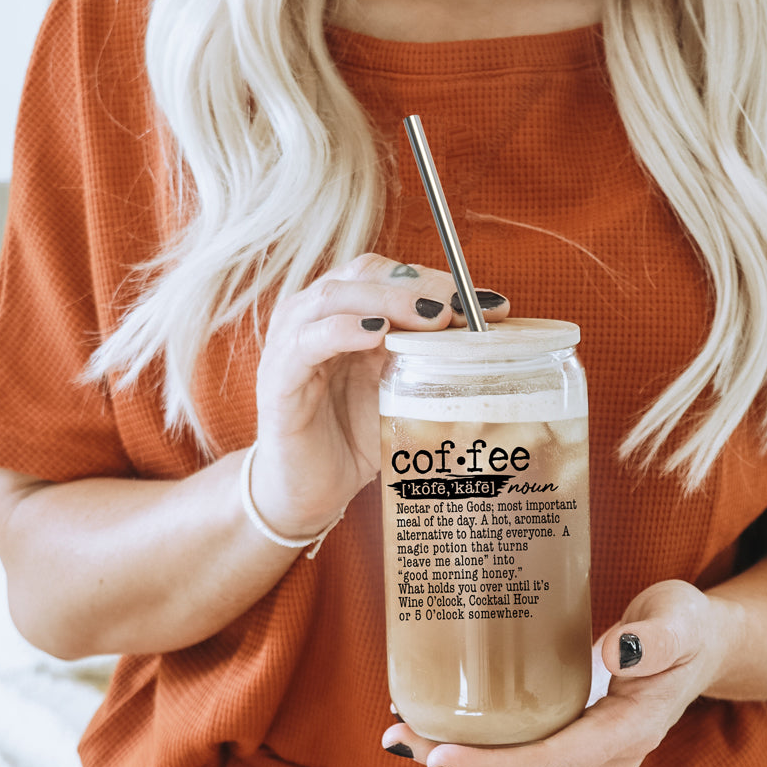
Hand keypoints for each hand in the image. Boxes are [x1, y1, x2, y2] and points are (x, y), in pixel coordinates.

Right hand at [249, 253, 509, 539]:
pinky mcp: (277, 379)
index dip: (439, 280)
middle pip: (365, 274)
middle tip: (463, 308)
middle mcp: (314, 316)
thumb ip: (430, 359)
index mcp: (346, 311)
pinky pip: (308, 341)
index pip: (391, 274)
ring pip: (335, 297)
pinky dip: (344, 330)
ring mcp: (290, 342)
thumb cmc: (355, 435)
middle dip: (420, 286)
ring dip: (388, 301)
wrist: (311, 491)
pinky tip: (377, 335)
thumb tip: (489, 339)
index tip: (489, 304)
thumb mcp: (402, 390)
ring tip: (432, 317)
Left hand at [381, 580, 739, 766]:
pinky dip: (479, 733)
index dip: (493, 762)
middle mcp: (603, 754)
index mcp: (627, 733)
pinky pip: (521, 741)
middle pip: (521, 766)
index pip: (550, 758)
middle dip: (456, 758)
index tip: (439, 755)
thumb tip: (615, 652)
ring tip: (400, 725)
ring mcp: (587, 748)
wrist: (705, 644)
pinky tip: (437, 711)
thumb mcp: (681, 620)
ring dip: (458, 747)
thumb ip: (656, 637)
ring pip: (516, 758)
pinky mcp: (574, 731)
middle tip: (395, 736)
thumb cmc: (690, 627)